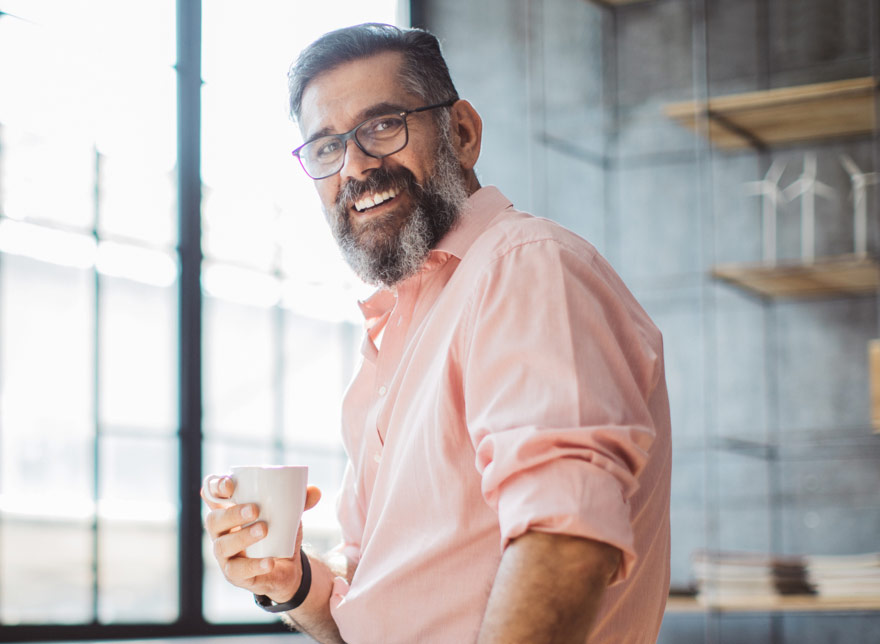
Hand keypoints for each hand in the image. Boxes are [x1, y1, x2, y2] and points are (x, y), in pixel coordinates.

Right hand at [202, 475, 321, 603]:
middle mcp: (221, 532)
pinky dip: (254, 565)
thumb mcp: (288, 514)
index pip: (211, 495)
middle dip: (232, 513)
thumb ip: (300, 501)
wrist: (287, 567)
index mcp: (229, 510)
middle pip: (213, 520)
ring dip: (243, 537)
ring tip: (264, 530)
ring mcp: (225, 555)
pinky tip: (269, 561)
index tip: (230, 485)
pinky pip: (238, 571)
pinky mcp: (234, 575)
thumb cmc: (278, 533)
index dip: (215, 487)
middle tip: (255, 510)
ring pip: (222, 546)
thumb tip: (315, 491)